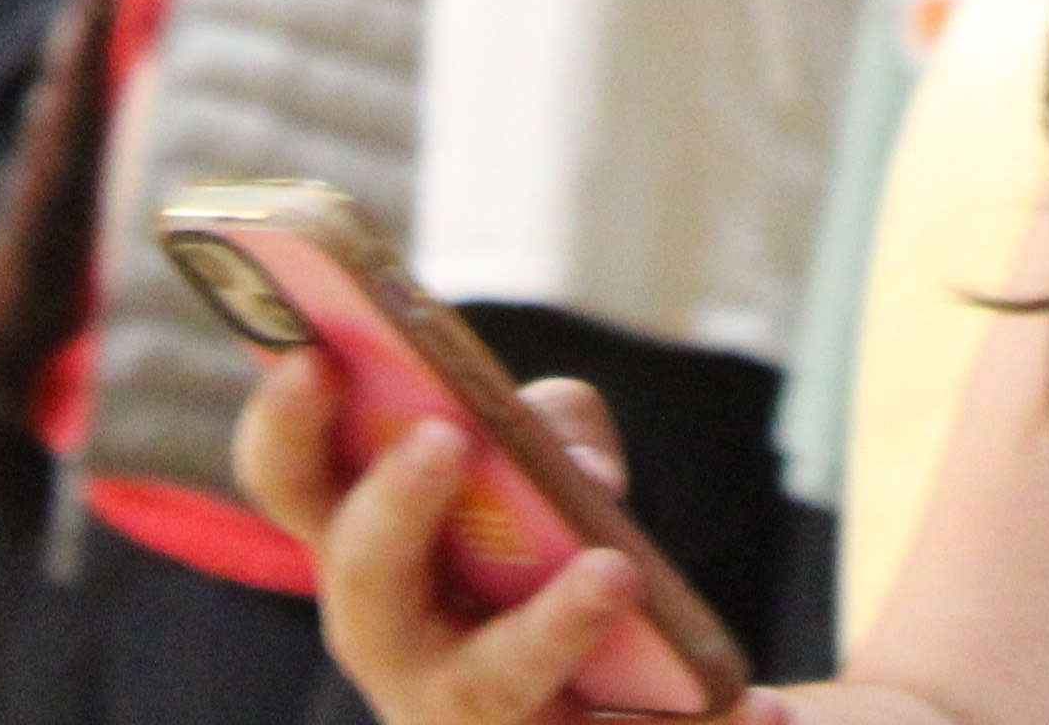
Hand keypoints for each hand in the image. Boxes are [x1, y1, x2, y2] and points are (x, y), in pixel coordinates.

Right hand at [236, 349, 766, 724]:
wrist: (614, 695)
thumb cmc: (544, 542)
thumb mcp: (545, 467)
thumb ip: (557, 434)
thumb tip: (582, 476)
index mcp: (365, 542)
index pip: (292, 482)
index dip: (284, 424)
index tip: (310, 359)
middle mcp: (392, 635)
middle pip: (365, 585)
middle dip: (395, 511)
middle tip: (445, 438)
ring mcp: (462, 714)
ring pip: (485, 688)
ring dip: (545, 628)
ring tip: (613, 568)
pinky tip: (764, 709)